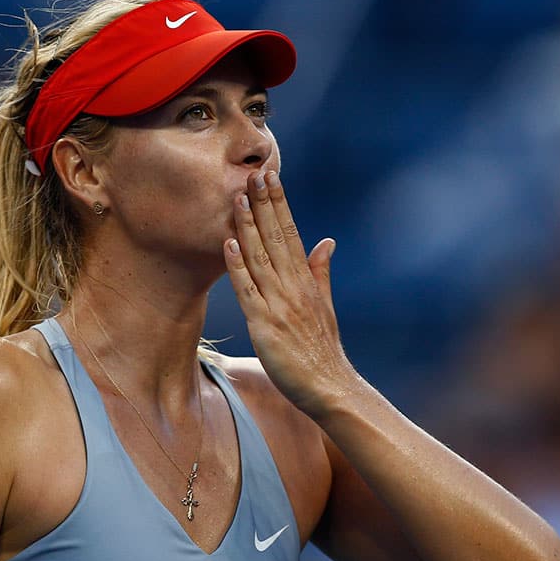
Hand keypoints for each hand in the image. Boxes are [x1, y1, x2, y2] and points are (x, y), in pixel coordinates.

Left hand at [224, 170, 356, 414]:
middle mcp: (293, 287)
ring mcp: (279, 304)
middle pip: (276, 237)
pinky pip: (248, 290)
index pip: (291, 233)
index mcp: (306, 280)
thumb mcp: (325, 306)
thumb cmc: (324, 350)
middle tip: (253, 172)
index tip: (271, 176)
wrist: (331, 387)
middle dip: (264, 204)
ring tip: (237, 197)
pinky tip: (228, 244)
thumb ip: (321, 272)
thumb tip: (326, 242)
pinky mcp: (265, 325)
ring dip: (248, 226)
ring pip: (260, 257)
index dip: (279, 203)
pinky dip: (238, 266)